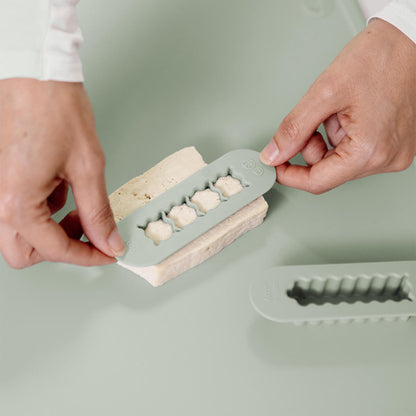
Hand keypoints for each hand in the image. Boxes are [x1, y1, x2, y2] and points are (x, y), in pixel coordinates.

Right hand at [0, 79, 124, 268]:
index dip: (87, 255)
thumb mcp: (87, 167)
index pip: (54, 249)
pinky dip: (45, 209)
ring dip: (53, 230)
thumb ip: (97, 212)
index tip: (108, 251)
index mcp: (16, 201)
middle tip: (89, 233)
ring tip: (78, 204)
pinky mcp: (3, 178)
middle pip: (25, 252)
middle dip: (60, 249)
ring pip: (22, 234)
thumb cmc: (56, 110)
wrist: (36, 74)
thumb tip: (108, 241)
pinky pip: (21, 210)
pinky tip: (63, 186)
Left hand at [260, 18, 415, 193]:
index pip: (318, 182)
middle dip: (312, 146)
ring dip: (329, 138)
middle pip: (328, 171)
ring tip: (341, 110)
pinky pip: (354, 152)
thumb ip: (294, 128)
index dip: (290, 175)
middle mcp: (386, 159)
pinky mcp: (393, 147)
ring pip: (339, 162)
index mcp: (370, 151)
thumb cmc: (378, 58)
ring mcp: (392, 154)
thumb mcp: (324, 92)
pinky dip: (343, 136)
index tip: (275, 164)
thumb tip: (274, 154)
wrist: (408, 41)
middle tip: (316, 118)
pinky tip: (351, 114)